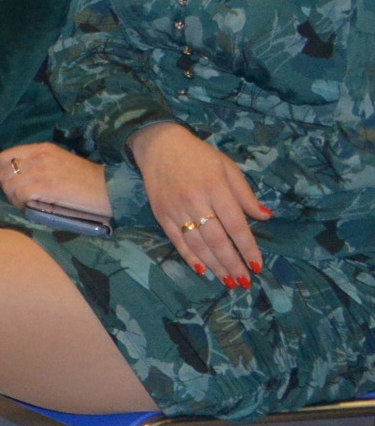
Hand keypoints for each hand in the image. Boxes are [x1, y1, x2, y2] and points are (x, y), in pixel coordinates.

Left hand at [0, 142, 111, 220]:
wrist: (111, 188)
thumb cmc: (88, 179)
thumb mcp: (60, 163)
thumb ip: (39, 164)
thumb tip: (18, 176)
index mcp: (42, 148)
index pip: (6, 156)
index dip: (0, 172)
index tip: (6, 183)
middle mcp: (40, 156)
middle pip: (4, 171)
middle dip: (4, 186)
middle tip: (14, 197)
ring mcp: (43, 170)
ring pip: (9, 184)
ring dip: (12, 197)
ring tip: (24, 204)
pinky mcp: (47, 186)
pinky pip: (20, 195)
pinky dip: (19, 204)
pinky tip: (28, 208)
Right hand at [129, 122, 270, 288]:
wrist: (159, 144)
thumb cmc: (199, 155)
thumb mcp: (227, 167)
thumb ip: (245, 194)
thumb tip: (265, 217)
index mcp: (215, 188)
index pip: (236, 225)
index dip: (248, 248)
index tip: (258, 266)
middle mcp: (195, 201)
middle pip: (217, 240)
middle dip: (232, 263)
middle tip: (244, 281)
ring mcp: (176, 209)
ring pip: (197, 244)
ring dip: (214, 265)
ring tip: (228, 281)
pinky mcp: (161, 214)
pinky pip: (177, 240)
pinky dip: (190, 257)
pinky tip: (202, 270)